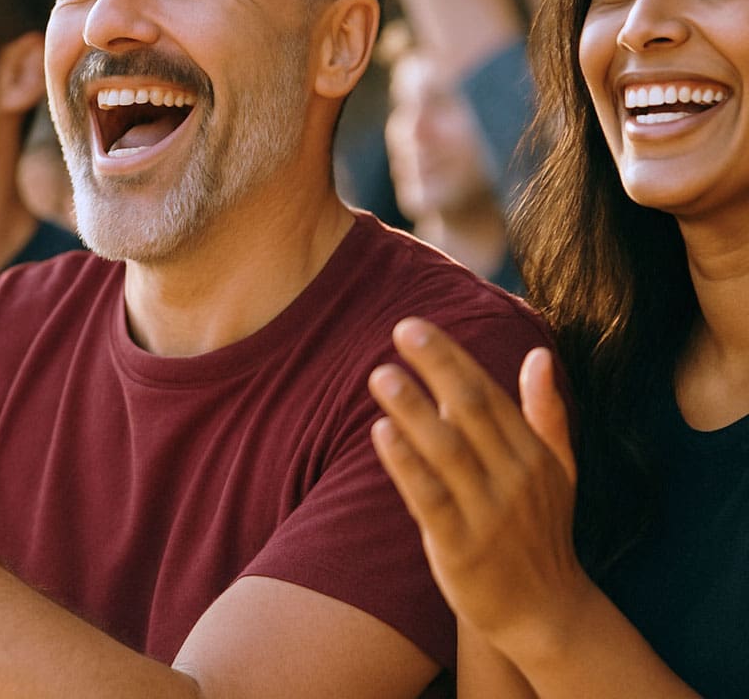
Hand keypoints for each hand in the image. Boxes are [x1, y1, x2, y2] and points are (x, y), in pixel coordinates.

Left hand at [368, 317, 591, 659]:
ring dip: (414, 410)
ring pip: (447, 451)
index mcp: (533, 453)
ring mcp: (489, 513)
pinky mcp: (461, 547)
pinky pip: (430, 498)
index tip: (416, 325)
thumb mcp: (559, 471)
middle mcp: (515, 477)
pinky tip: (380, 432)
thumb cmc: (541, 531)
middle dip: (437, 367)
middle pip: (472, 410)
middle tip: (400, 329)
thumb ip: (546, 413)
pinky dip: (405, 463)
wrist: (546, 614)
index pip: (489, 393)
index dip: (451, 357)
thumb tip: (540, 354)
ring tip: (381, 375)